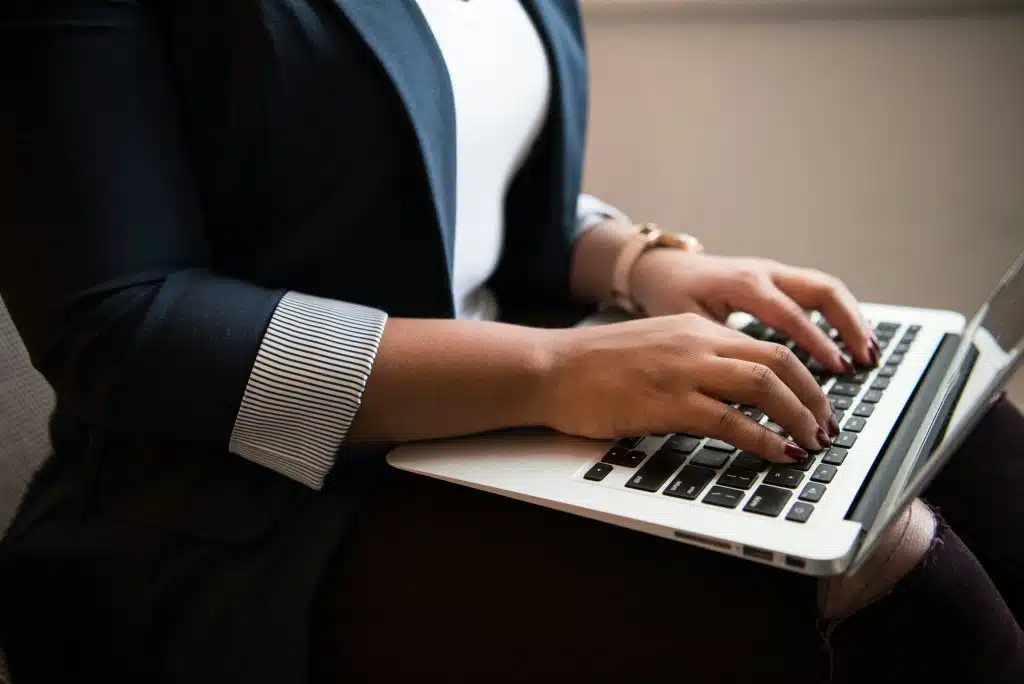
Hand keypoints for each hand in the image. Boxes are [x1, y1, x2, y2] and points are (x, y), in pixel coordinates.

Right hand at [541, 313, 839, 462]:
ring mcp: (683, 371)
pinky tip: (779, 454)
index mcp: (695, 328)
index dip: (803, 378)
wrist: (551, 369)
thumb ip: (694, 362)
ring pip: (764, 386)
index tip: (816, 404)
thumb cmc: (594, 366)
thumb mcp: (654, 349)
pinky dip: (764, 440)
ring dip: (798, 416)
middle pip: (779, 361)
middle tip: (826, 427)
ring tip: (812, 442)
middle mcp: (697, 343)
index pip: (768, 346)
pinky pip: (731, 421)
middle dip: (814, 397)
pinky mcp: (667, 403)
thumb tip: (732, 394)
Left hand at [630, 250, 879, 374]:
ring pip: (826, 288)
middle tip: (866, 360)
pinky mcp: (778, 278)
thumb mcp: (688, 324)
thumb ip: (719, 349)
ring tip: (869, 353)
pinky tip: (851, 341)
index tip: (838, 369)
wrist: (662, 268)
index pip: (791, 314)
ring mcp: (774, 272)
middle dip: (849, 326)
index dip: (818, 343)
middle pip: (822, 291)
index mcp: (743, 284)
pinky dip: (839, 315)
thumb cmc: (671, 297)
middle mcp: (765, 273)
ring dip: (851, 319)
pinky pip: (817, 292)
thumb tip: (746, 388)